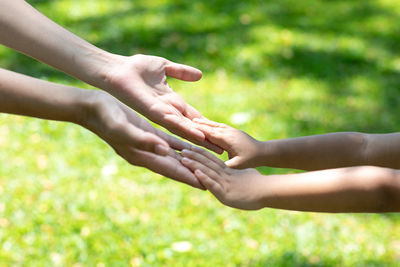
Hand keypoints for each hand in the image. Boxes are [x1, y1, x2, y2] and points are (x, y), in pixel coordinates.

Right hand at [81, 91, 204, 189]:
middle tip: (215, 178)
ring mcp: (149, 144)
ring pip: (176, 155)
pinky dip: (183, 145)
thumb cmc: (106, 118)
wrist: (94, 108)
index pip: (171, 170)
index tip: (206, 186)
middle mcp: (148, 153)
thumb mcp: (124, 129)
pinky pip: (171, 142)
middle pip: (177, 166)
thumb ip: (144, 141)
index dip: (188, 177)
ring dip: (192, 159)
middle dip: (195, 172)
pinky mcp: (150, 133)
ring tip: (210, 163)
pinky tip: (195, 146)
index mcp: (143, 156)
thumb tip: (166, 152)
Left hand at [102, 54, 221, 152]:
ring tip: (214, 150)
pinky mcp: (151, 113)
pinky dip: (185, 130)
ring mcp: (159, 115)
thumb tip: (200, 75)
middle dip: (205, 141)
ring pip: (183, 131)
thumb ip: (181, 72)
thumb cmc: (135, 68)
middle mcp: (166, 113)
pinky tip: (197, 137)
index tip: (220, 136)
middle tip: (222, 153)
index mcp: (171, 103)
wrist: (116, 68)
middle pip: (190, 129)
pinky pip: (171, 123)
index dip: (205, 127)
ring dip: (198, 140)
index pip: (192, 118)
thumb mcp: (164, 68)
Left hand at [180, 146, 263, 209]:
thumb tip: (238, 173)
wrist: (269, 191)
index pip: (212, 160)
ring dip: (194, 165)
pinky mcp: (225, 194)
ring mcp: (224, 184)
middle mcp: (225, 176)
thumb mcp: (247, 176)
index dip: (201, 153)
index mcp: (229, 172)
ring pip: (207, 172)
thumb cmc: (260, 185)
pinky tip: (195, 173)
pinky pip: (213, 185)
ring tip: (183, 158)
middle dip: (194, 156)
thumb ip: (239, 174)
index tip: (192, 146)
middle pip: (207, 163)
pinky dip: (204, 178)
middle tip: (181, 148)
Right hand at [193, 118, 260, 167]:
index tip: (187, 127)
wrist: (264, 152)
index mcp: (227, 139)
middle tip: (186, 121)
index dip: (198, 130)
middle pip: (211, 126)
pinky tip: (208, 125)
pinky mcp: (234, 132)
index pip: (209, 133)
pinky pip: (220, 126)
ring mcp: (232, 131)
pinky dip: (212, 125)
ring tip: (194, 120)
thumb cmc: (251, 160)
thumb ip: (224, 165)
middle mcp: (229, 132)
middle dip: (199, 124)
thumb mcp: (237, 165)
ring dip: (205, 123)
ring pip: (215, 125)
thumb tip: (211, 168)